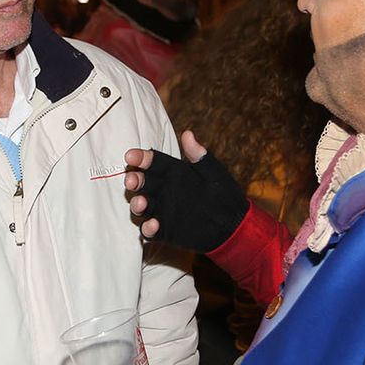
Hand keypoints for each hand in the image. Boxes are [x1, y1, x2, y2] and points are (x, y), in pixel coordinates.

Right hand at [123, 130, 248, 250]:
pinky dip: (148, 228)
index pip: (152, 162)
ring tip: (141, 203)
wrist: (233, 224)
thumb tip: (188, 134)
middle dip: (134, 181)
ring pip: (142, 206)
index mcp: (173, 173)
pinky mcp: (164, 230)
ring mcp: (162, 211)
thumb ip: (199, 155)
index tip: (131, 156)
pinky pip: (150, 230)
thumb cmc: (224, 193)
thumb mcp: (212, 172)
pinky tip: (153, 225)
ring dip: (137, 204)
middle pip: (142, 184)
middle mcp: (163, 191)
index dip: (141, 158)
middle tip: (131, 180)